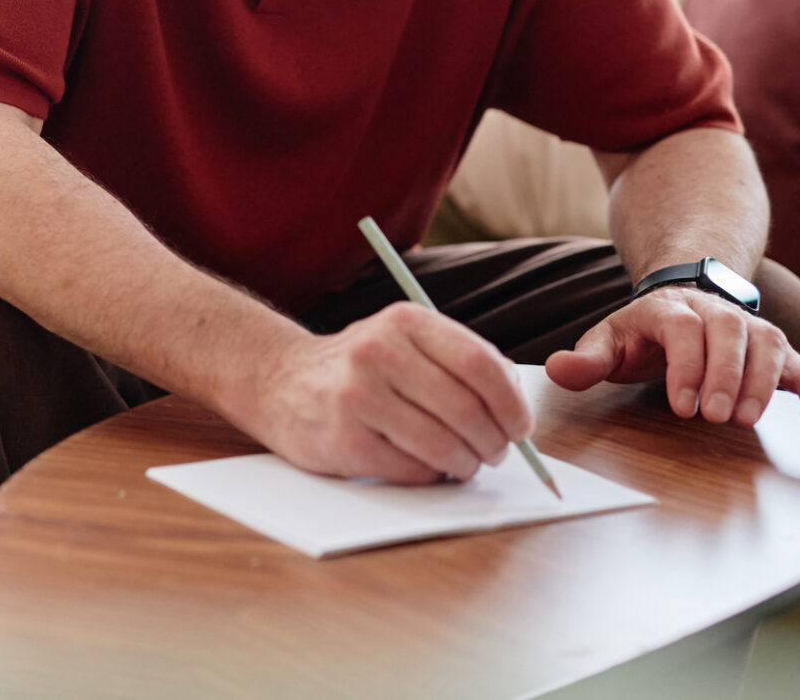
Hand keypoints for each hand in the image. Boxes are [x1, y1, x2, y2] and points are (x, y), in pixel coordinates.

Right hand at [244, 302, 534, 484]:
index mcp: (404, 322)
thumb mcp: (404, 341)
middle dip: (493, 442)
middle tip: (496, 453)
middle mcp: (378, 351)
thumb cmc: (360, 368)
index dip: (512, 404)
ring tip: (464, 464)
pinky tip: (426, 468)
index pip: (479, 364)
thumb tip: (515, 409)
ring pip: (442, 444)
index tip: (520, 427)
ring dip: (465, 464)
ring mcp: (357, 396)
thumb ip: (458, 362)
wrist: (279, 381)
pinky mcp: (343, 439)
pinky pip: (411, 470)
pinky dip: (430, 476)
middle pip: (465, 408)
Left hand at [544, 288, 799, 431]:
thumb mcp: (609, 341)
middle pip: (729, 331)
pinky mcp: (776, 352)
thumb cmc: (642, 334)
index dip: (686, 365)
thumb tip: (557, 369)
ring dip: (762, 382)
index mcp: (669, 309)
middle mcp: (715, 312)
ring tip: (747, 420)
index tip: (682, 406)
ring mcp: (750, 329)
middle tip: (716, 417)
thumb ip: (586, 359)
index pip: (682, 328)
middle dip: (725, 374)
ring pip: (768, 344)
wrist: (682, 302)